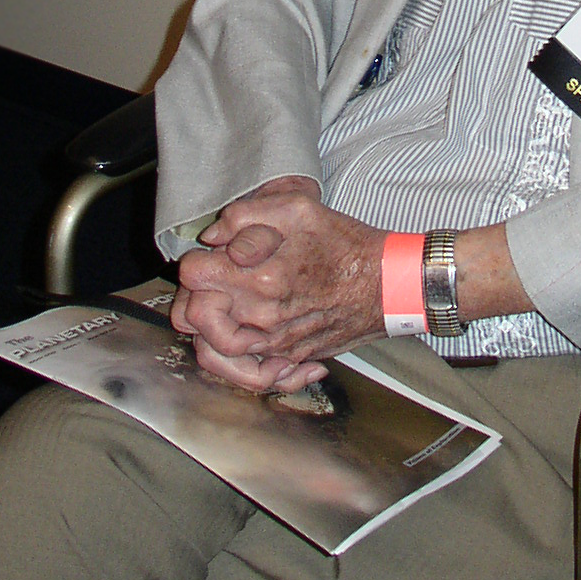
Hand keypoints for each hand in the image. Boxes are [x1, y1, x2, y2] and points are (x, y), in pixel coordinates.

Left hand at [171, 179, 386, 391]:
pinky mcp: (288, 358)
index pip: (193, 275)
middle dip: (195, 295)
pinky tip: (240, 333)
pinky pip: (244, 370)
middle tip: (210, 282)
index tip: (211, 255)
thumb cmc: (347, 245)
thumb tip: (212, 236)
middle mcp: (263, 317)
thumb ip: (246, 214)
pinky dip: (232, 356)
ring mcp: (274, 343)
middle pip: (192, 317)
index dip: (196, 259)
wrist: (388, 285)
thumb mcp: (299, 209)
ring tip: (220, 307)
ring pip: (211, 350)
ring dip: (207, 327)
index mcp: (261, 278)